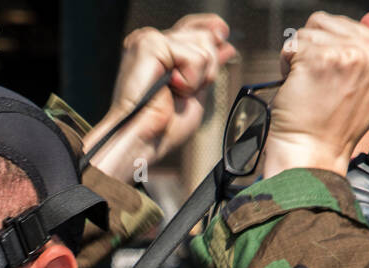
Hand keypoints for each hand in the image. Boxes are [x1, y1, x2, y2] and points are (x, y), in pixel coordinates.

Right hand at [81, 13, 235, 179]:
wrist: (143, 139)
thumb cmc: (162, 127)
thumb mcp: (195, 91)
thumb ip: (207, 65)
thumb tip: (225, 44)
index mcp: (161, 52)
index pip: (192, 27)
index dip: (211, 30)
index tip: (223, 35)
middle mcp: (154, 42)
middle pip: (204, 35)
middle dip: (208, 68)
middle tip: (183, 91)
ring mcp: (150, 40)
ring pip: (203, 44)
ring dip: (198, 78)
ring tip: (173, 92)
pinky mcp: (150, 44)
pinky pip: (194, 56)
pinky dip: (190, 80)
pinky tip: (171, 88)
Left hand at [260, 11, 368, 178]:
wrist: (313, 155)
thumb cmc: (332, 130)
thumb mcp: (363, 90)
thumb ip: (367, 52)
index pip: (348, 27)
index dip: (328, 49)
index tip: (329, 77)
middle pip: (326, 24)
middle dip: (312, 50)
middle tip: (317, 84)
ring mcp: (347, 54)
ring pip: (307, 33)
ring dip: (298, 59)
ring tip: (308, 86)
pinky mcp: (320, 58)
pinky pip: (291, 44)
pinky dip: (286, 65)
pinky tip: (297, 87)